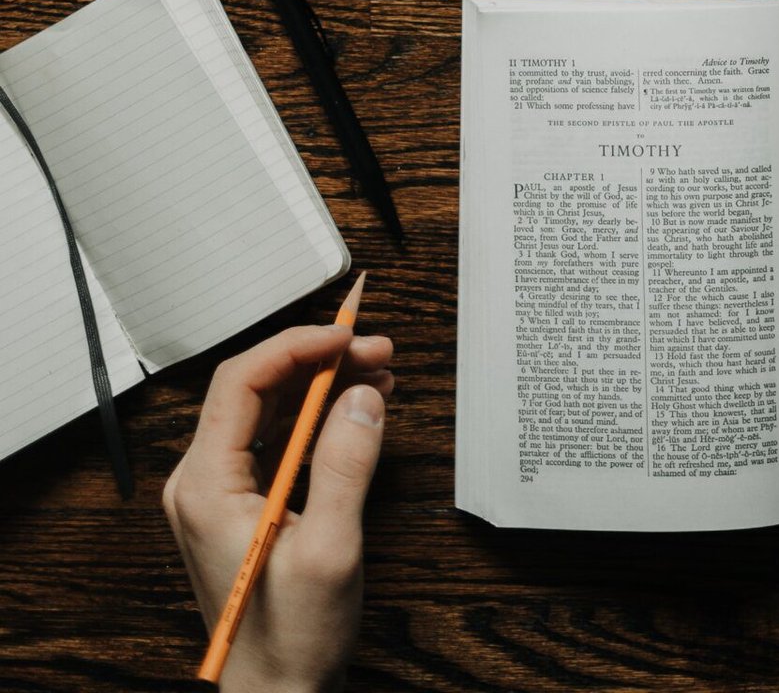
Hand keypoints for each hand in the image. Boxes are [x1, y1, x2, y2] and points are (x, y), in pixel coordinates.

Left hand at [163, 321, 394, 692]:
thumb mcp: (329, 550)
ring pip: (268, 408)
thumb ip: (346, 465)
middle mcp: (201, 482)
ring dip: (323, 383)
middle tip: (378, 350)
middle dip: (319, 359)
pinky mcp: (239, 505)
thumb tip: (362, 395)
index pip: (241, 381)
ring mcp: (217, 493)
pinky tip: (358, 408)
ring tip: (379, 372)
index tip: (347, 336)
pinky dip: (317, 416)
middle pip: (256, 387)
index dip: (297, 346)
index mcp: (205, 487)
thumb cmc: (290, 641)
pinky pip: (275, 438)